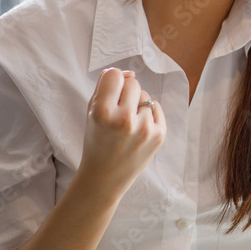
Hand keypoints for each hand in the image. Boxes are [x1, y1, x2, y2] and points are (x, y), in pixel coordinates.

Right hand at [75, 68, 166, 201]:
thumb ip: (106, 87)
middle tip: (117, 112)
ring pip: (146, 96)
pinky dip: (148, 115)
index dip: (112, 82)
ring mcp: (145, 128)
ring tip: (127, 125)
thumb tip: (130, 73)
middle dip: (125, 94)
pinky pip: (156, 108)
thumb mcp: (91, 113)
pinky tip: (137, 129)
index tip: (109, 93)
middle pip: (133, 84)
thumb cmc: (97, 141)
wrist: (105, 176)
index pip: (115, 75)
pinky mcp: (159, 135)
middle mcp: (125, 120)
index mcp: (103, 113)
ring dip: (137, 105)